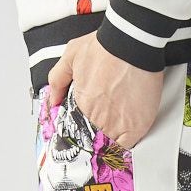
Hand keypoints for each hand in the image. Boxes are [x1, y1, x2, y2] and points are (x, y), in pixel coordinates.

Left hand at [46, 32, 163, 150]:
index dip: (81, 130)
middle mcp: (97, 117)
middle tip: (101, 131)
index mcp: (82, 104)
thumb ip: (57, 79)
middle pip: (94, 138)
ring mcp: (117, 124)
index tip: (85, 130)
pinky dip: (124, 146)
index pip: (77, 128)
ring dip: (109, 142)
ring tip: (112, 136)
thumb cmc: (105, 47)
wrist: (131, 44)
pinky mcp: (137, 126)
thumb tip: (54, 99)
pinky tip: (123, 141)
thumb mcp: (71, 56)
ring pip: (109, 145)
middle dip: (95, 136)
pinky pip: (127, 146)